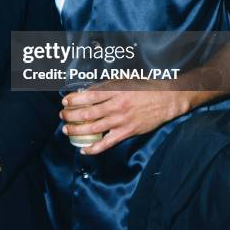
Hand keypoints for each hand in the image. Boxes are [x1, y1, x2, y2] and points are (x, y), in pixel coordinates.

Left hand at [60, 81, 190, 154]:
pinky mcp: (127, 132)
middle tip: (62, 115)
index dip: (74, 99)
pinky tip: (84, 149)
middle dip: (71, 115)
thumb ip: (107, 85)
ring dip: (77, 130)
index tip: (65, 101)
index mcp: (115, 90)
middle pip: (88, 113)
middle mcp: (117, 106)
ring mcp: (121, 121)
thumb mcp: (125, 79)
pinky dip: (94, 148)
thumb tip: (89, 90)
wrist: (166, 99)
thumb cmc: (145, 87)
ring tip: (66, 129)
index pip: (89, 96)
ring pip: (93, 128)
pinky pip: (107, 143)